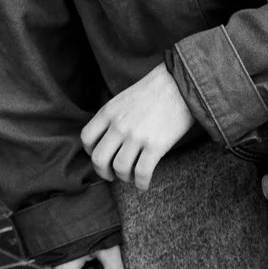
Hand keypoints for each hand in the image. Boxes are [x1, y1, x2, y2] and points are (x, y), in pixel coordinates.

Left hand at [82, 63, 193, 191]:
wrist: (180, 84)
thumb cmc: (154, 91)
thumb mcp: (124, 99)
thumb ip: (112, 118)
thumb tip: (108, 140)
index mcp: (108, 112)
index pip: (87, 139)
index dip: (91, 152)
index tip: (101, 157)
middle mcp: (119, 125)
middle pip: (99, 159)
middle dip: (103, 172)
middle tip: (111, 174)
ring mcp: (136, 136)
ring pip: (120, 168)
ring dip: (124, 177)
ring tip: (131, 176)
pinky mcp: (156, 145)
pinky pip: (142, 172)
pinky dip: (141, 183)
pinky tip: (144, 184)